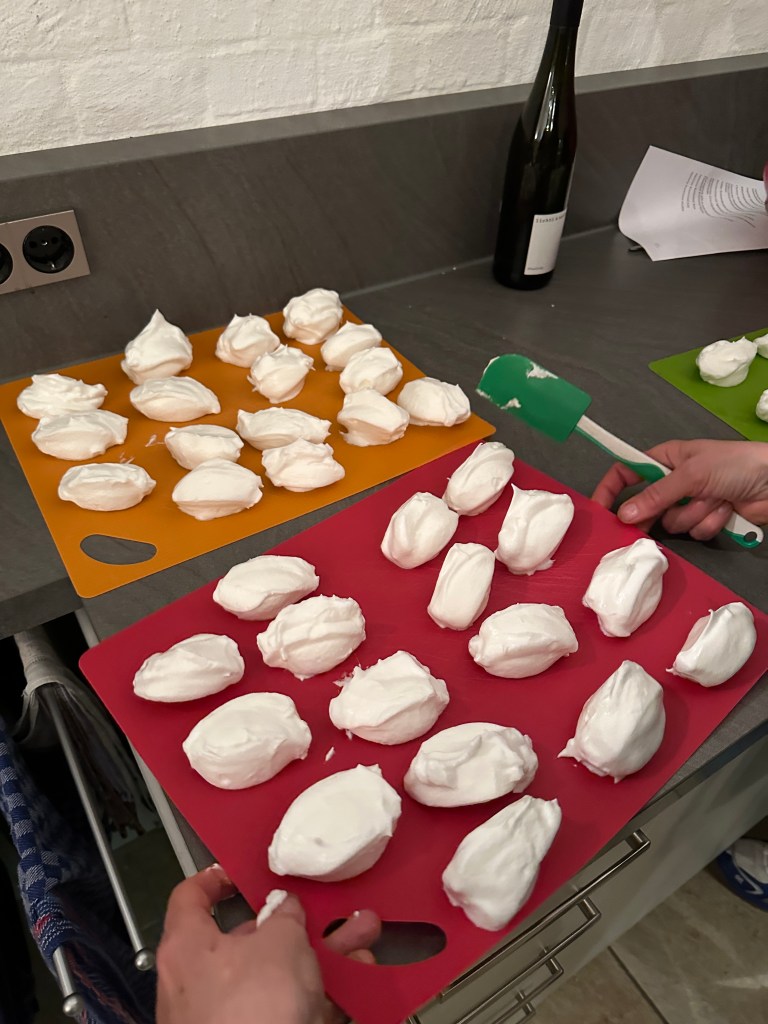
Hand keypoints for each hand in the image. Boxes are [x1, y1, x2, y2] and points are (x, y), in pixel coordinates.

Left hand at [156, 865, 380, 1023]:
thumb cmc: (254, 1005)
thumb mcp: (280, 942)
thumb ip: (284, 915)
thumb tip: (283, 907)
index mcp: (187, 947)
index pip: (190, 898)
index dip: (216, 878)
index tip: (243, 871)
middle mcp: (197, 983)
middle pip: (248, 941)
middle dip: (298, 925)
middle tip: (330, 910)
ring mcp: (225, 1018)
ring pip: (277, 976)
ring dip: (323, 956)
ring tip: (364, 937)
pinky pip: (287, 1010)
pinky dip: (320, 996)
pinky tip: (359, 981)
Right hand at [592, 439, 767, 539]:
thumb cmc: (735, 464)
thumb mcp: (691, 474)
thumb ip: (656, 495)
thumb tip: (624, 514)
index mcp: (666, 459)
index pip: (627, 471)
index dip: (610, 489)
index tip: (599, 510)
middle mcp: (675, 481)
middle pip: (646, 505)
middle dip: (652, 515)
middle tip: (641, 529)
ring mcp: (691, 502)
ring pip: (672, 522)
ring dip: (693, 515)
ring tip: (714, 501)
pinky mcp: (708, 519)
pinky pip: (694, 532)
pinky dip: (710, 522)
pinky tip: (726, 510)